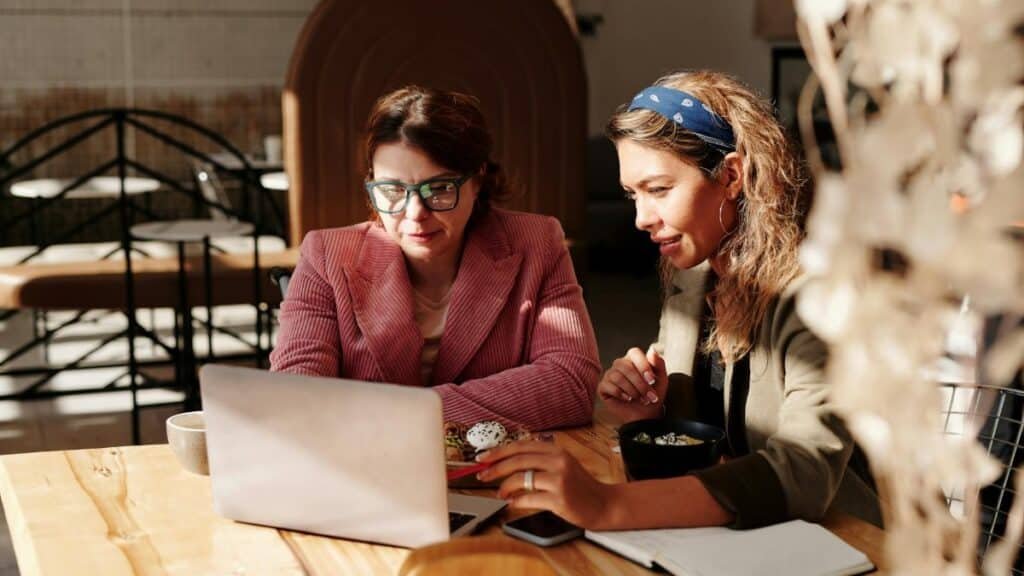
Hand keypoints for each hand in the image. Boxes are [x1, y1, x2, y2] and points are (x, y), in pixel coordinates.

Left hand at [476, 440, 616, 528]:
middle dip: (496, 468)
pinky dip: (516, 502)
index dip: (499, 451)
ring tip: (500, 493)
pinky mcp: (559, 499)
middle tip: (482, 475)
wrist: (603, 504)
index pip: (521, 446)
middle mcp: (558, 462)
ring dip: (505, 487)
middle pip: (518, 460)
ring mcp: (559, 480)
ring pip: (521, 478)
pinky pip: (529, 499)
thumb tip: (506, 463)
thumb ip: (539, 461)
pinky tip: (512, 504)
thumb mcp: (562, 465)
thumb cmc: (579, 486)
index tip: (483, 458)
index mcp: (556, 451)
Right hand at [597, 347, 667, 423]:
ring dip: (632, 390)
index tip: (652, 380)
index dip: (643, 365)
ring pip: (617, 376)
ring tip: (640, 399)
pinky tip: (627, 399)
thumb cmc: (652, 396)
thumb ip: (659, 363)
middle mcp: (620, 365)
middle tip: (649, 396)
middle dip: (640, 383)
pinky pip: (608, 385)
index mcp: (633, 359)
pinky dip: (620, 393)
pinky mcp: (603, 387)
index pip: (634, 352)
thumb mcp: (661, 379)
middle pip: (625, 366)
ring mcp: (610, 375)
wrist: (645, 415)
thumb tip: (652, 349)